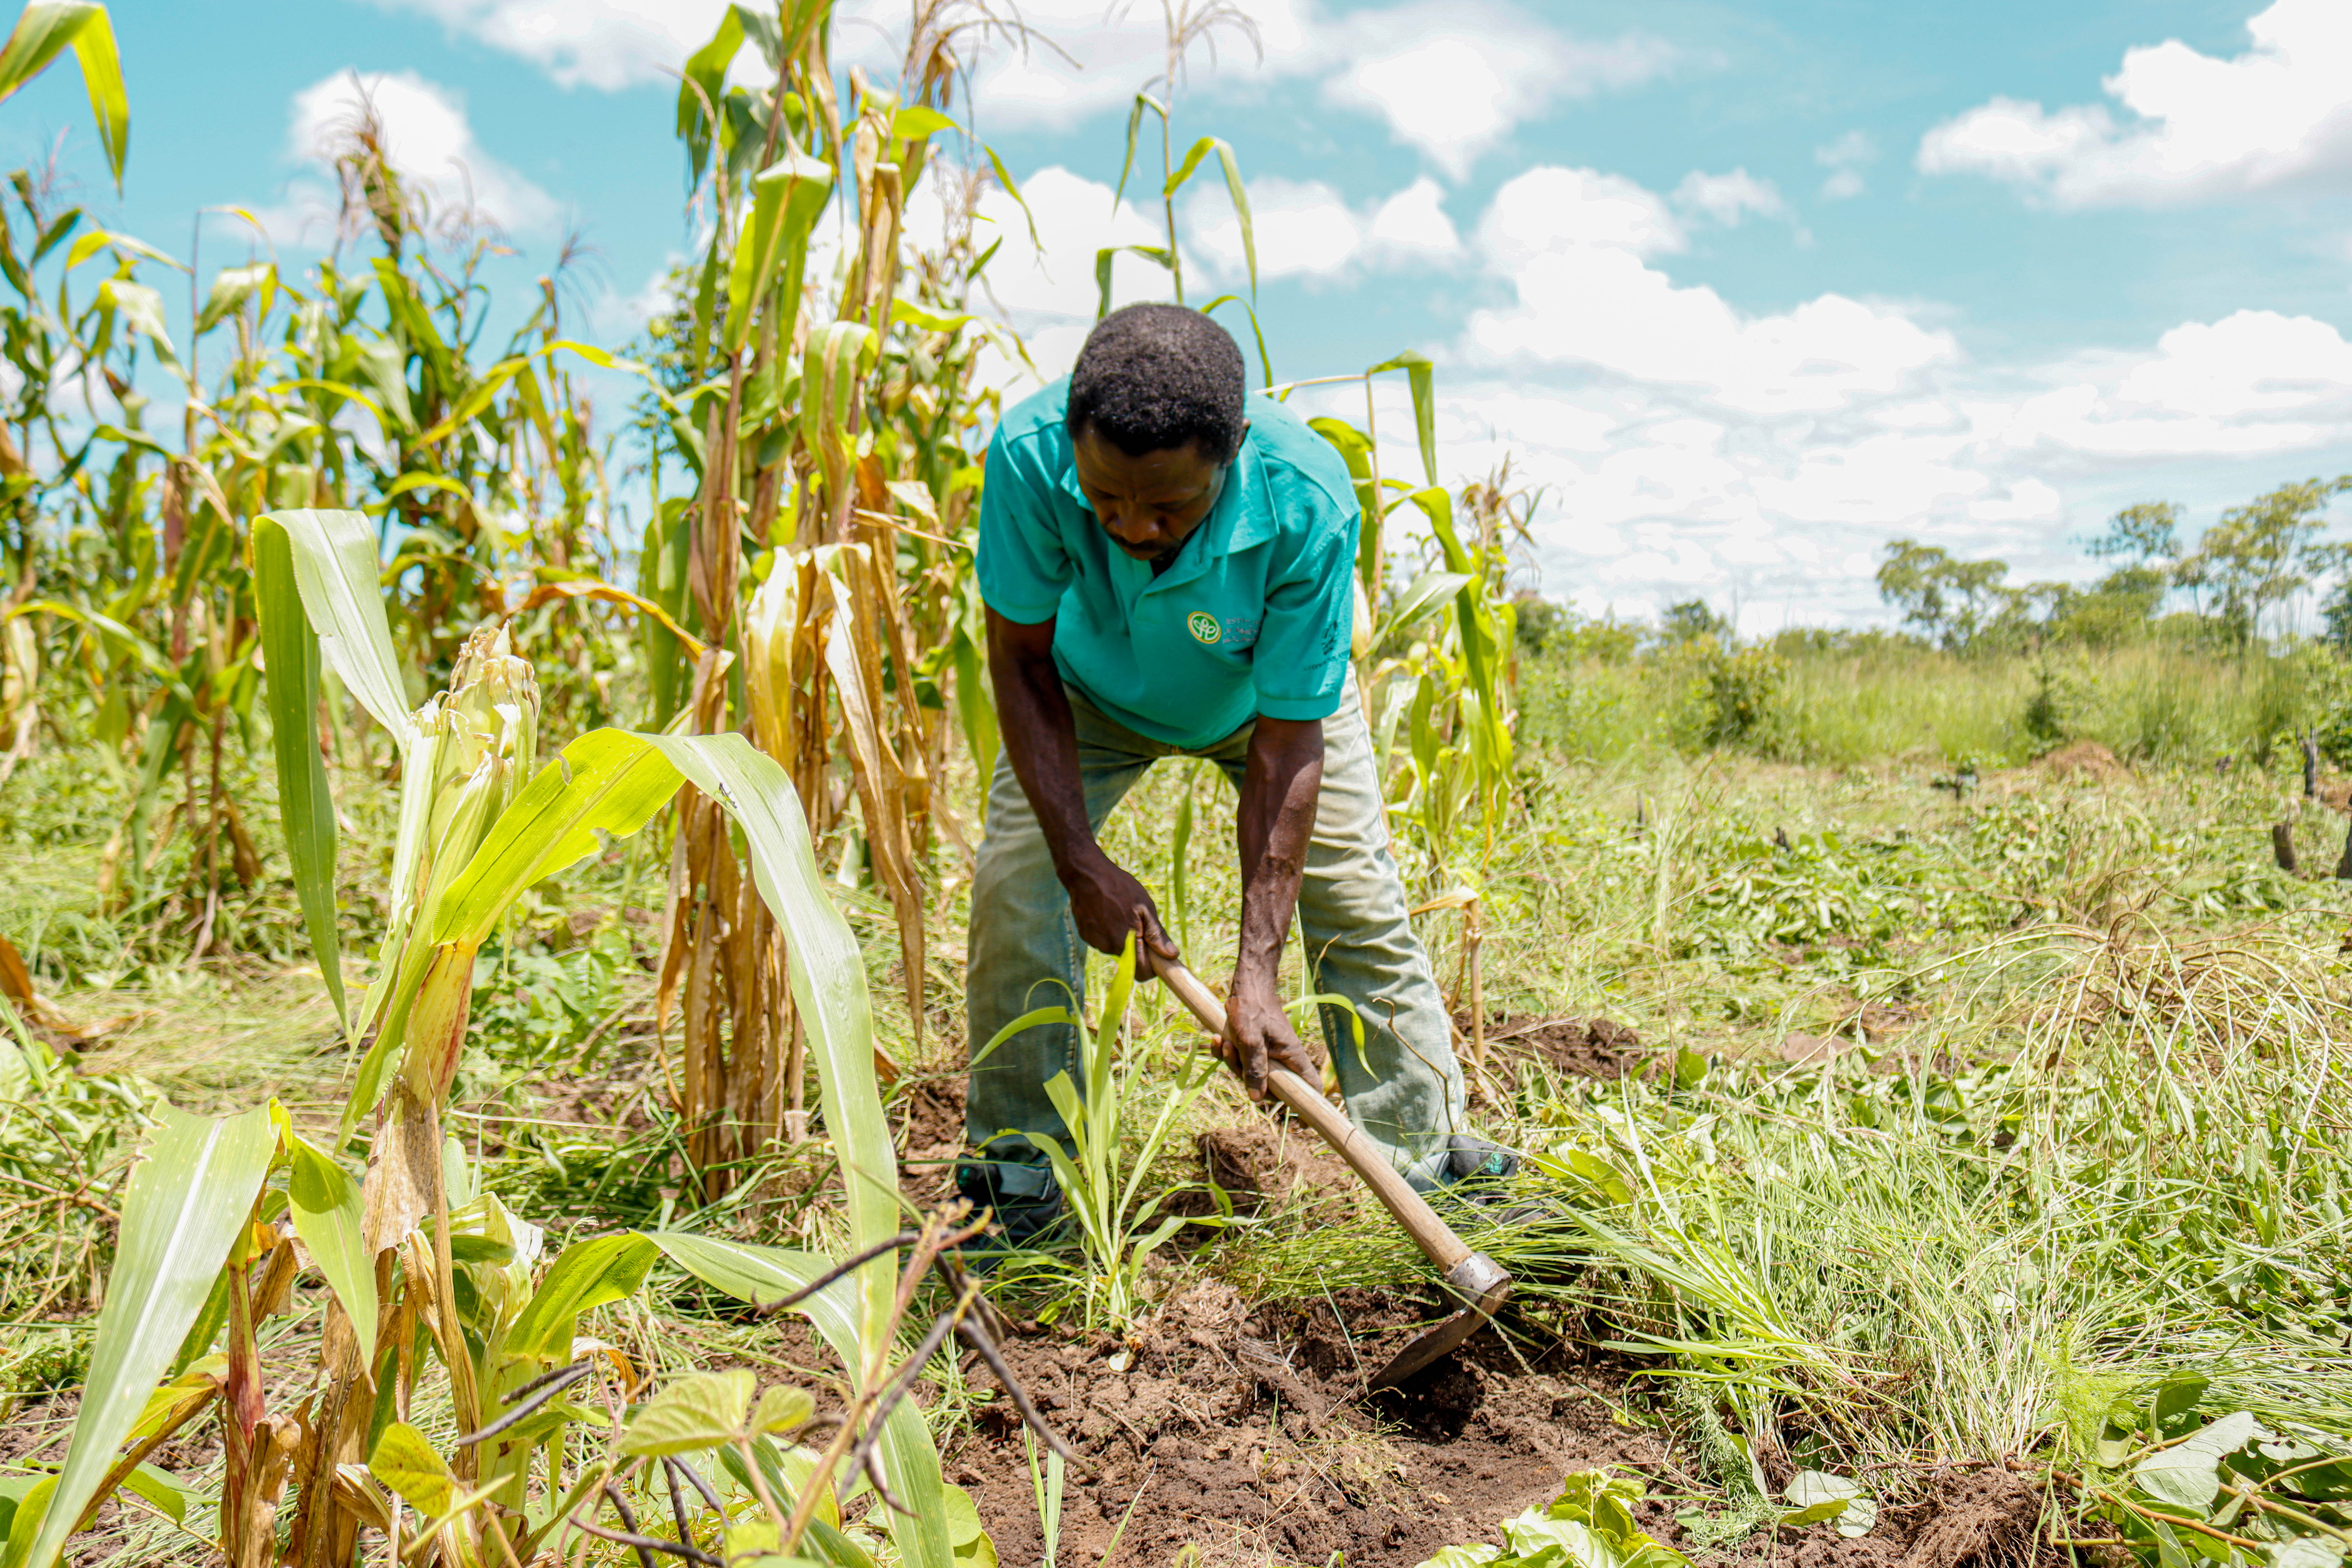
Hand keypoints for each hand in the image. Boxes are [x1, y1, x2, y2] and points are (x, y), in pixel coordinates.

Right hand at [1059, 850, 1177, 961]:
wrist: (1085, 874)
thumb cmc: (1119, 888)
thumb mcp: (1145, 908)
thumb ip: (1157, 935)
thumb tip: (1171, 955)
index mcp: (1125, 944)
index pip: (1141, 973)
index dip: (1152, 967)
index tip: (1157, 954)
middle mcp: (1107, 948)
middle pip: (1130, 961)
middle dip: (1139, 948)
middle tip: (1140, 923)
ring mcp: (1094, 942)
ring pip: (1116, 949)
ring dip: (1123, 938)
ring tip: (1122, 913)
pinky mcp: (1086, 935)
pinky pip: (1104, 940)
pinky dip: (1110, 931)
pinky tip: (1109, 912)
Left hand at [1221, 973, 1319, 1102]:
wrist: (1245, 984)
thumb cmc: (1252, 1008)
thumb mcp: (1251, 1040)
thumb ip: (1255, 1069)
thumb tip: (1257, 1099)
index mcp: (1292, 1057)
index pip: (1311, 1087)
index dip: (1307, 1105)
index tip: (1297, 1120)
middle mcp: (1283, 1058)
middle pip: (1270, 1086)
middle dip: (1246, 1076)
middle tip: (1233, 1054)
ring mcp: (1269, 1053)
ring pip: (1251, 1073)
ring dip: (1233, 1061)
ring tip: (1223, 1041)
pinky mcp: (1254, 1047)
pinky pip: (1242, 1061)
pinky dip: (1228, 1053)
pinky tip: (1217, 1039)